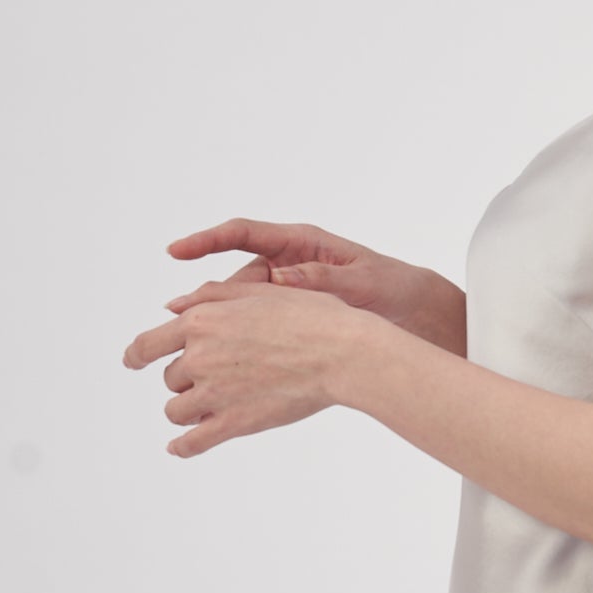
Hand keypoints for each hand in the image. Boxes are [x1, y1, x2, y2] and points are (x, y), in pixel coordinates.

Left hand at [122, 278, 361, 457]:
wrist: (341, 353)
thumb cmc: (310, 317)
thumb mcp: (257, 291)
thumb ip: (209, 296)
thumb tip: (170, 307)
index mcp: (201, 322)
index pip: (149, 344)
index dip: (136, 355)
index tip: (133, 361)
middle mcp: (199, 357)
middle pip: (171, 378)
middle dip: (187, 378)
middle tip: (220, 375)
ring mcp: (215, 393)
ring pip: (177, 410)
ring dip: (188, 408)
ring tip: (210, 406)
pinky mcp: (234, 423)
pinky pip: (193, 442)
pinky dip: (182, 447)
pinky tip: (179, 448)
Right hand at [162, 218, 465, 353]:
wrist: (416, 313)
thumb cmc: (393, 287)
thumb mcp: (362, 281)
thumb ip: (322, 279)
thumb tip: (280, 278)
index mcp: (300, 244)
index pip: (243, 234)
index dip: (206, 240)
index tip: (176, 250)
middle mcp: (287, 264)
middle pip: (235, 278)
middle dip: (206, 297)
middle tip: (178, 315)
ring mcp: (287, 292)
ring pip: (242, 307)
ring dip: (220, 323)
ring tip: (193, 342)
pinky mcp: (291, 319)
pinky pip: (257, 326)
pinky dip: (241, 340)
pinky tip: (224, 359)